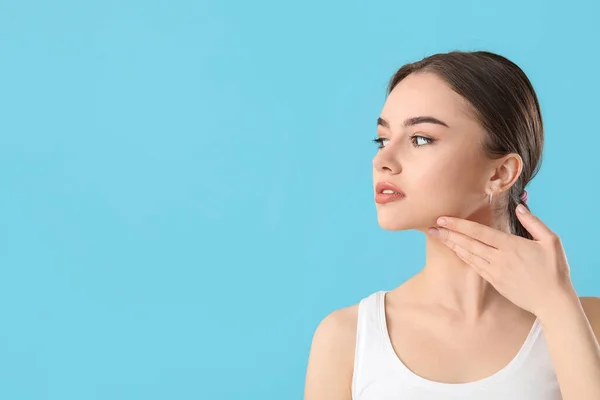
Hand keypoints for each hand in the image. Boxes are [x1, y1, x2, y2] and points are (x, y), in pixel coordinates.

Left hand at [429, 204, 576, 317]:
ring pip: (469, 255)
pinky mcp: (494, 282)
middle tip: (432, 226)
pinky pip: (474, 267)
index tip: (443, 218)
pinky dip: (463, 257)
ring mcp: (495, 272)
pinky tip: (455, 251)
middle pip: (469, 243)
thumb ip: (533, 222)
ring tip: (439, 236)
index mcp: (511, 246)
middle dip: (449, 234)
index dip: (459, 225)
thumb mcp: (551, 241)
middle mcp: (499, 258)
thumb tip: (519, 207)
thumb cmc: (554, 271)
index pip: (479, 232)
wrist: (553, 302)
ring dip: (452, 245)